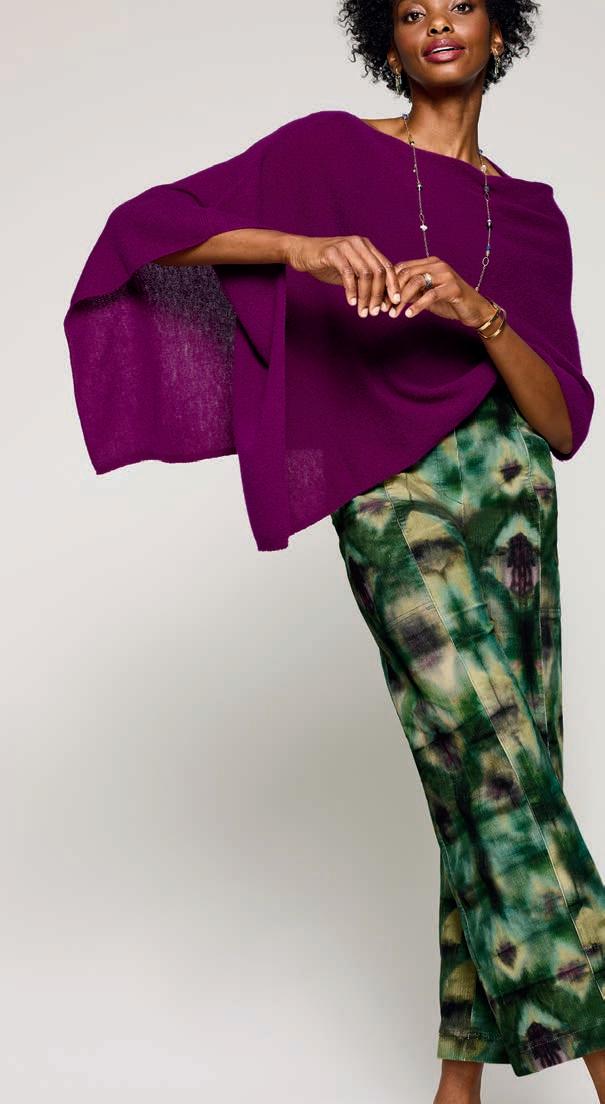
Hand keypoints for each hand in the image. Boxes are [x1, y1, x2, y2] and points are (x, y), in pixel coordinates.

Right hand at [284, 234, 401, 317]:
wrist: (302, 252)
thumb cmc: (327, 263)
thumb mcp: (350, 271)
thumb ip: (364, 280)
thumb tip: (382, 300)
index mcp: (367, 247)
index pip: (387, 266)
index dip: (393, 285)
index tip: (394, 303)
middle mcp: (359, 244)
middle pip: (379, 271)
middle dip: (379, 295)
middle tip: (374, 312)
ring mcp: (346, 246)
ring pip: (365, 273)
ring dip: (366, 295)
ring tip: (362, 311)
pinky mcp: (332, 252)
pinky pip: (347, 273)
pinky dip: (351, 290)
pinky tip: (351, 302)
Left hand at [384, 256, 493, 328]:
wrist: (474, 310)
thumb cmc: (449, 302)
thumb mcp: (426, 295)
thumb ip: (411, 292)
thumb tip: (389, 297)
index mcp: (429, 263)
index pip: (402, 267)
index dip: (389, 283)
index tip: (381, 300)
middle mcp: (437, 265)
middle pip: (407, 273)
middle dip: (393, 292)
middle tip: (385, 308)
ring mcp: (446, 275)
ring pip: (416, 282)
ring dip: (403, 300)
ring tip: (395, 314)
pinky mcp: (453, 288)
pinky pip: (430, 295)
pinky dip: (417, 305)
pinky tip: (409, 314)